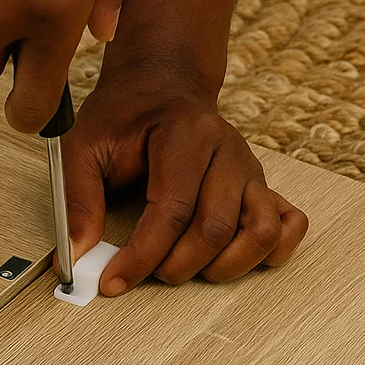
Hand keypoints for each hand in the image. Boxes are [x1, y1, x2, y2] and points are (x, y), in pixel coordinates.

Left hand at [63, 56, 308, 292]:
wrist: (162, 83)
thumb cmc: (125, 115)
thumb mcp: (84, 147)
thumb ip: (78, 201)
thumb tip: (75, 257)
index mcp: (186, 134)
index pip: (171, 211)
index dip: (141, 257)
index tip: (112, 281)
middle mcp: (227, 151)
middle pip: (215, 228)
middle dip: (176, 266)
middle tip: (146, 271)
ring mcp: (251, 170)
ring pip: (261, 232)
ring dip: (224, 266)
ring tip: (188, 267)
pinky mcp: (262, 185)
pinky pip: (289, 224)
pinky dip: (270, 251)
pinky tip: (233, 257)